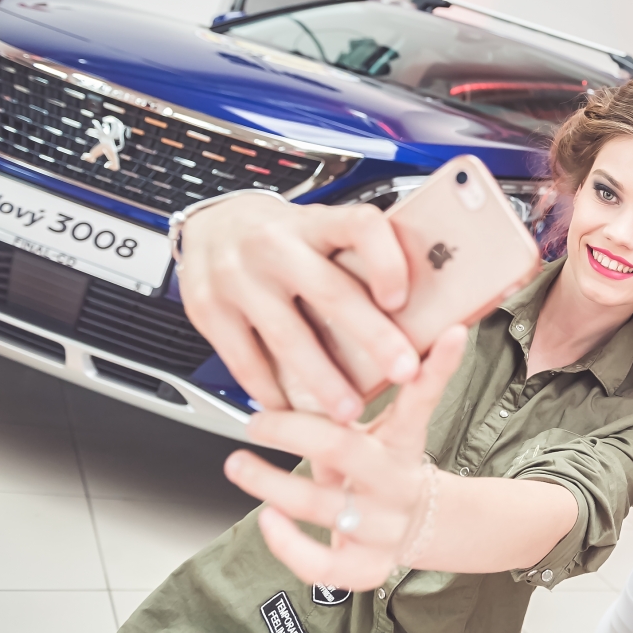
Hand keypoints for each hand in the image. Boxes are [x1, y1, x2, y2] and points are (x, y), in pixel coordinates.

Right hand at [178, 194, 418, 422]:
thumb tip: (423, 297)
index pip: (358, 227)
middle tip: (403, 371)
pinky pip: (244, 359)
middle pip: (331, 292)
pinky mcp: (209, 310)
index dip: (385, 261)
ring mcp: (238, 278)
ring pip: (287, 335)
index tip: (402, 298)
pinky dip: (271, 389)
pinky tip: (293, 408)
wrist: (212, 225)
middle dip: (373, 337)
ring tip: (349, 410)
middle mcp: (276, 245)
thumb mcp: (321, 228)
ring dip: (322, 379)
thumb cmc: (284, 236)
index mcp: (315, 222)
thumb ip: (359, 255)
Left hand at [223, 325, 467, 589]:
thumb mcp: (382, 430)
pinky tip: (268, 521)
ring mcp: (383, 525)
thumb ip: (350, 404)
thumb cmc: (387, 466)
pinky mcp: (370, 564)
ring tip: (239, 465)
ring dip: (269, 484)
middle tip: (257, 421)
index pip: (422, 399)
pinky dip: (288, 545)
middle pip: (343, 449)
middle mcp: (396, 481)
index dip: (439, 367)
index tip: (452, 334)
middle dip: (292, 432)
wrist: (427, 524)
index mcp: (404, 441)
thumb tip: (301, 351)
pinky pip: (323, 563)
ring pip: (320, 504)